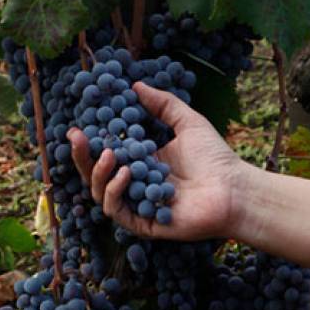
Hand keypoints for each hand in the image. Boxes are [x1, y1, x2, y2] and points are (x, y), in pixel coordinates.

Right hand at [68, 79, 245, 241]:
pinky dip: (115, 192)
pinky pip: (118, 211)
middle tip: (75, 137)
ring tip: (108, 154)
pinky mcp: (144, 223)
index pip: (107, 153)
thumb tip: (136, 85)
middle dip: (82, 157)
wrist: (235, 189)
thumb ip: (163, 104)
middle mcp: (136, 185)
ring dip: (98, 174)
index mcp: (142, 163)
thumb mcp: (187, 122)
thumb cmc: (216, 158)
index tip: (78, 126)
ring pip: (102, 193)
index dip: (90, 142)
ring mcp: (138, 205)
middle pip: (97, 174)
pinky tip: (124, 173)